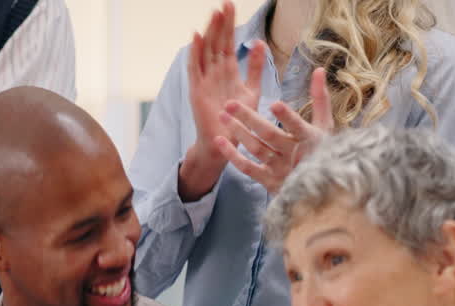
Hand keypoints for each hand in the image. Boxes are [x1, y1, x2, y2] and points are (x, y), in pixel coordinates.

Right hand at [179, 0, 265, 200]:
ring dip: (209, 33)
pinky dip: (194, 53)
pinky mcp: (197, 92)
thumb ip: (256, 67)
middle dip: (220, 23)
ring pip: (206, 51)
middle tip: (225, 4)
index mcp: (227, 72)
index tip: (231, 6)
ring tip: (213, 14)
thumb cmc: (238, 120)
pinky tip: (196, 37)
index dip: (229, 25)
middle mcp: (214, 74)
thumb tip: (260, 43)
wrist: (226, 144)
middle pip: (216, 43)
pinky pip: (195, 69)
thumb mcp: (252, 89)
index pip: (228, 43)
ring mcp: (204, 82)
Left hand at [215, 67, 334, 193]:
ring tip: (222, 115)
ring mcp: (279, 168)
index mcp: (309, 138)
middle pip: (268, 134)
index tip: (274, 104)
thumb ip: (320, 98)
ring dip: (238, 131)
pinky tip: (220, 141)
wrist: (320, 188)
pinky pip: (247, 167)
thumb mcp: (325, 126)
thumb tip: (319, 69)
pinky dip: (233, 155)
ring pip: (256, 148)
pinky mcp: (268, 180)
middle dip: (249, 118)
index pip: (297, 126)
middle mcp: (293, 154)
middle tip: (230, 103)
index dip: (286, 116)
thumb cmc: (323, 150)